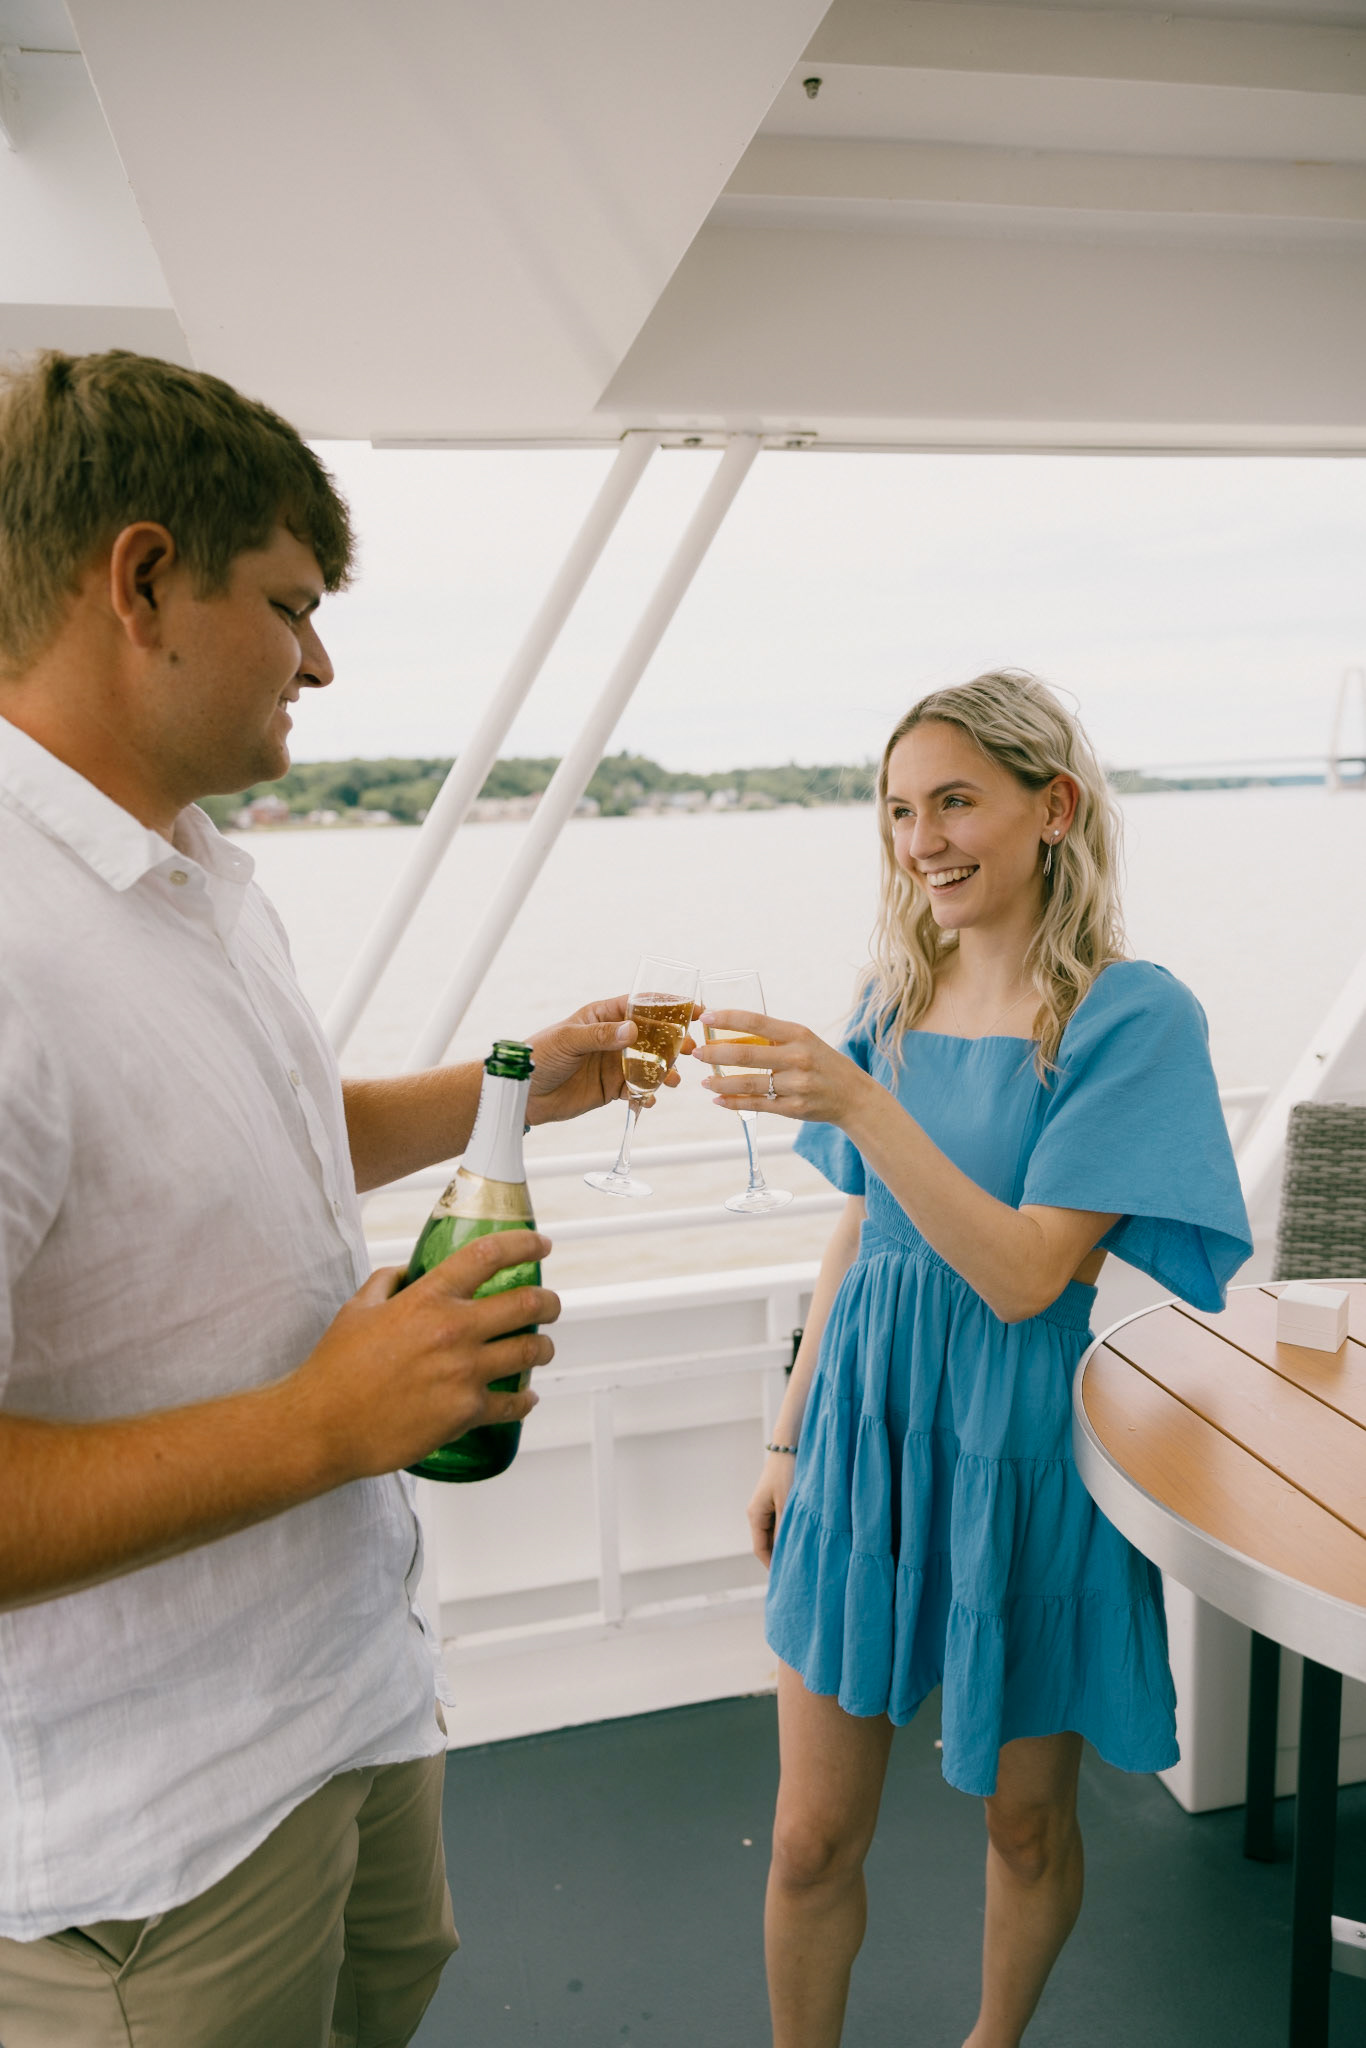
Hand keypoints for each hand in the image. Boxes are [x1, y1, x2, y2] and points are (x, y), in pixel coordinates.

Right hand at [289, 1231, 558, 1481]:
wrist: (323, 1426)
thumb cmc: (335, 1369)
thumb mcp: (357, 1309)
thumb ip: (388, 1282)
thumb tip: (408, 1271)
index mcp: (427, 1298)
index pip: (488, 1256)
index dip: (523, 1244)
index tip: (542, 1245)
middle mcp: (453, 1330)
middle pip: (527, 1304)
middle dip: (549, 1302)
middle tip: (551, 1305)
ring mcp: (464, 1373)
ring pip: (531, 1351)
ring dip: (544, 1348)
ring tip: (542, 1349)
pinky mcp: (465, 1413)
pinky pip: (513, 1403)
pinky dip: (524, 1400)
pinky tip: (525, 1398)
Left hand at [526, 995, 695, 1123]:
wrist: (523, 1092)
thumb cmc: (540, 1055)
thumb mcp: (568, 1040)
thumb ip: (600, 1036)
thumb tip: (632, 1031)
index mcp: (604, 1016)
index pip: (642, 1005)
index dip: (669, 1006)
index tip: (693, 1010)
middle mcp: (613, 1038)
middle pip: (654, 1036)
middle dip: (674, 1043)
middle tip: (689, 1050)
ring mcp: (615, 1064)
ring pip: (650, 1065)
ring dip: (665, 1072)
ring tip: (672, 1080)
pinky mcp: (612, 1088)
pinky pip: (637, 1090)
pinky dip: (647, 1095)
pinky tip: (648, 1099)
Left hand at [692, 1009, 869, 1125]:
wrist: (854, 1096)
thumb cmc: (822, 1063)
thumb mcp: (805, 1040)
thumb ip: (774, 1036)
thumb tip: (731, 1029)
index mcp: (798, 1034)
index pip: (756, 1022)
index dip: (727, 1018)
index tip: (706, 1016)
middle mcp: (797, 1058)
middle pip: (745, 1054)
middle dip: (715, 1053)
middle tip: (697, 1053)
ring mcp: (795, 1085)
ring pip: (747, 1083)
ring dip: (720, 1082)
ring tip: (704, 1080)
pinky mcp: (793, 1108)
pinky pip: (756, 1104)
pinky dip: (733, 1102)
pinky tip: (718, 1099)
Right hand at [748, 1450, 796, 1568]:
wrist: (789, 1445)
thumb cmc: (787, 1473)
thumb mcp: (787, 1505)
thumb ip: (784, 1530)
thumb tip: (785, 1554)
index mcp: (755, 1515)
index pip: (760, 1549)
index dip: (772, 1565)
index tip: (786, 1578)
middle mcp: (757, 1513)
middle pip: (767, 1543)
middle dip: (780, 1556)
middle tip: (798, 1570)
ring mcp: (766, 1506)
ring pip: (774, 1533)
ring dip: (786, 1542)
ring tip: (803, 1555)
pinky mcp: (776, 1500)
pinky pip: (780, 1523)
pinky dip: (789, 1531)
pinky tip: (803, 1535)